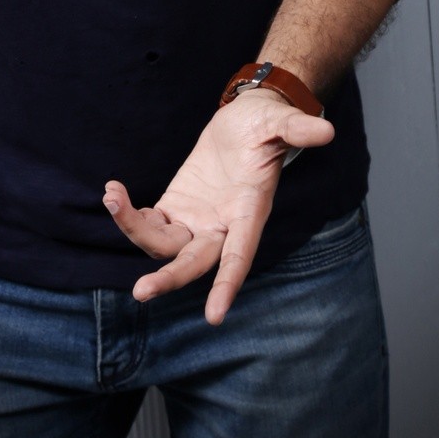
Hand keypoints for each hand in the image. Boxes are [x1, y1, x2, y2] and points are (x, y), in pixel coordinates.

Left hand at [104, 89, 333, 324]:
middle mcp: (222, 226)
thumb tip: (326, 130)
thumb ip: (296, 129)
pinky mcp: (177, 207)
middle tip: (140, 292)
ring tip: (112, 196)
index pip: (239, 255)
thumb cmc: (265, 124)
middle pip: (193, 263)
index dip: (228, 284)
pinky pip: (150, 223)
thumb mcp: (278, 121)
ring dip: (133, 228)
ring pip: (163, 244)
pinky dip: (129, 215)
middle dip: (167, 279)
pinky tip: (114, 195)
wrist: (245, 120)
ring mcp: (197, 220)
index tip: (214, 317)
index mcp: (249, 212)